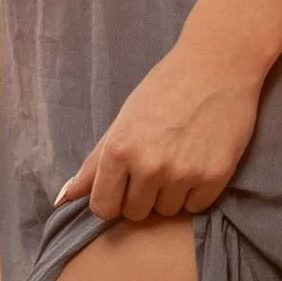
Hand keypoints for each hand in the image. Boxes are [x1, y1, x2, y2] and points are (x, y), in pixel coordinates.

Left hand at [55, 41, 261, 223]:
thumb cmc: (165, 88)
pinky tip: (199, 162)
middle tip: (156, 163)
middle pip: (135, 213)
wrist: (217, 67)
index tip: (123, 184)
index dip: (112, 199)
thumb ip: (94, 163)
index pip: (103, 208)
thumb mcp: (123, 120)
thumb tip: (64, 198)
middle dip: (142, 196)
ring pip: (166, 211)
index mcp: (119, 151)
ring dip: (170, 194)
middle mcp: (149, 167)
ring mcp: (182, 174)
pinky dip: (196, 192)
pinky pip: (196, 207)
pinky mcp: (214, 177)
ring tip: (180, 158)